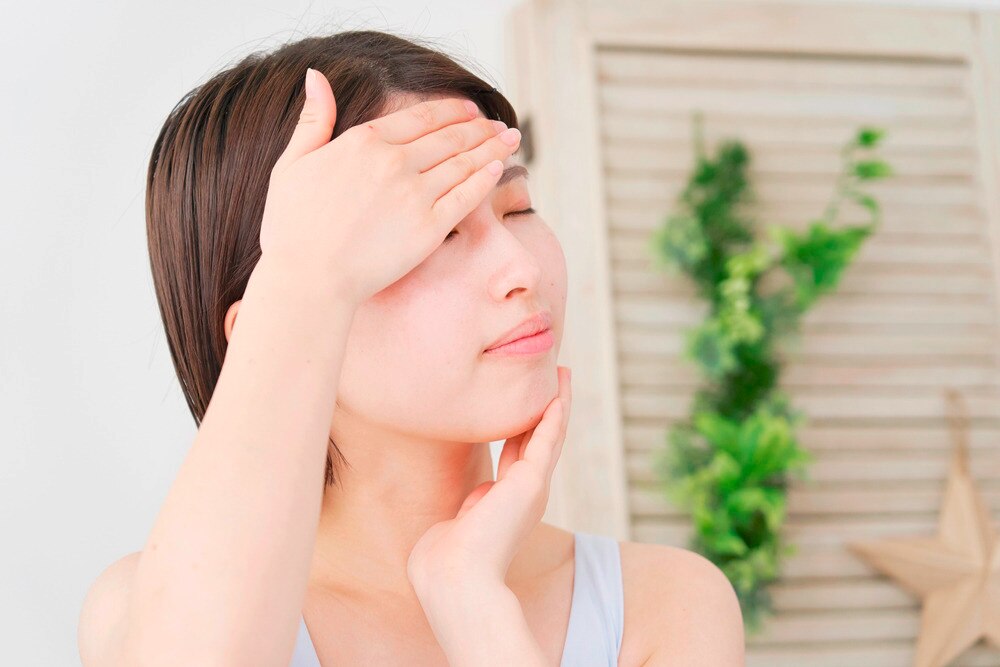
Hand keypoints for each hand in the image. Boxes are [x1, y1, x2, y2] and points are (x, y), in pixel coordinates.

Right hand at [258, 67, 520, 305]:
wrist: (308, 278)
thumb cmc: (293, 227)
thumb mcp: (292, 163)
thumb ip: (313, 119)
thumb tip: (316, 76)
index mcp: (364, 142)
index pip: (421, 118)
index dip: (451, 111)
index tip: (469, 110)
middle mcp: (395, 162)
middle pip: (450, 137)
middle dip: (480, 128)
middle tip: (500, 125)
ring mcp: (415, 195)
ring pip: (464, 163)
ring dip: (491, 148)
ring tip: (509, 140)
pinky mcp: (429, 228)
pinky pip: (466, 197)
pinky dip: (485, 179)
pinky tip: (498, 169)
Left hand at [407, 366, 572, 595]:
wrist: (455, 581)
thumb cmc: (445, 564)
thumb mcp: (458, 527)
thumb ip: (472, 508)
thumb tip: (478, 498)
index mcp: (506, 503)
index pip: (517, 456)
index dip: (523, 428)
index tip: (525, 406)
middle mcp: (524, 495)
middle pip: (540, 440)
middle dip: (547, 409)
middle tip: (556, 378)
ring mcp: (531, 488)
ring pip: (550, 435)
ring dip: (558, 403)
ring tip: (563, 374)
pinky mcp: (531, 482)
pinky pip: (547, 438)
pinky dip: (555, 413)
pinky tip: (559, 390)